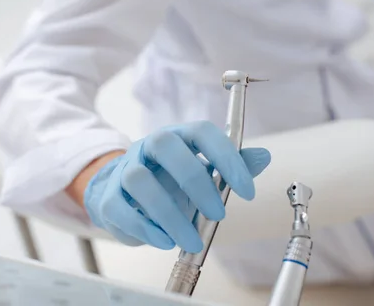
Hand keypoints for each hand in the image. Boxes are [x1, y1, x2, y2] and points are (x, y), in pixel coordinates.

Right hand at [83, 121, 270, 252]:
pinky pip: (120, 208)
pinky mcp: (109, 197)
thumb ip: (231, 165)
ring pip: (139, 180)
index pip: (201, 132)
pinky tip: (165, 241)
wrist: (123, 193)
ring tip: (191, 240)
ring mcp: (125, 169)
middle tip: (218, 214)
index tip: (247, 190)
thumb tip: (264, 156)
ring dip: (169, 215)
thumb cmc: (169, 181)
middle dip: (195, 181)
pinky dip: (145, 228)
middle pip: (164, 145)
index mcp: (178, 136)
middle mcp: (148, 146)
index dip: (226, 157)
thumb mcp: (202, 171)